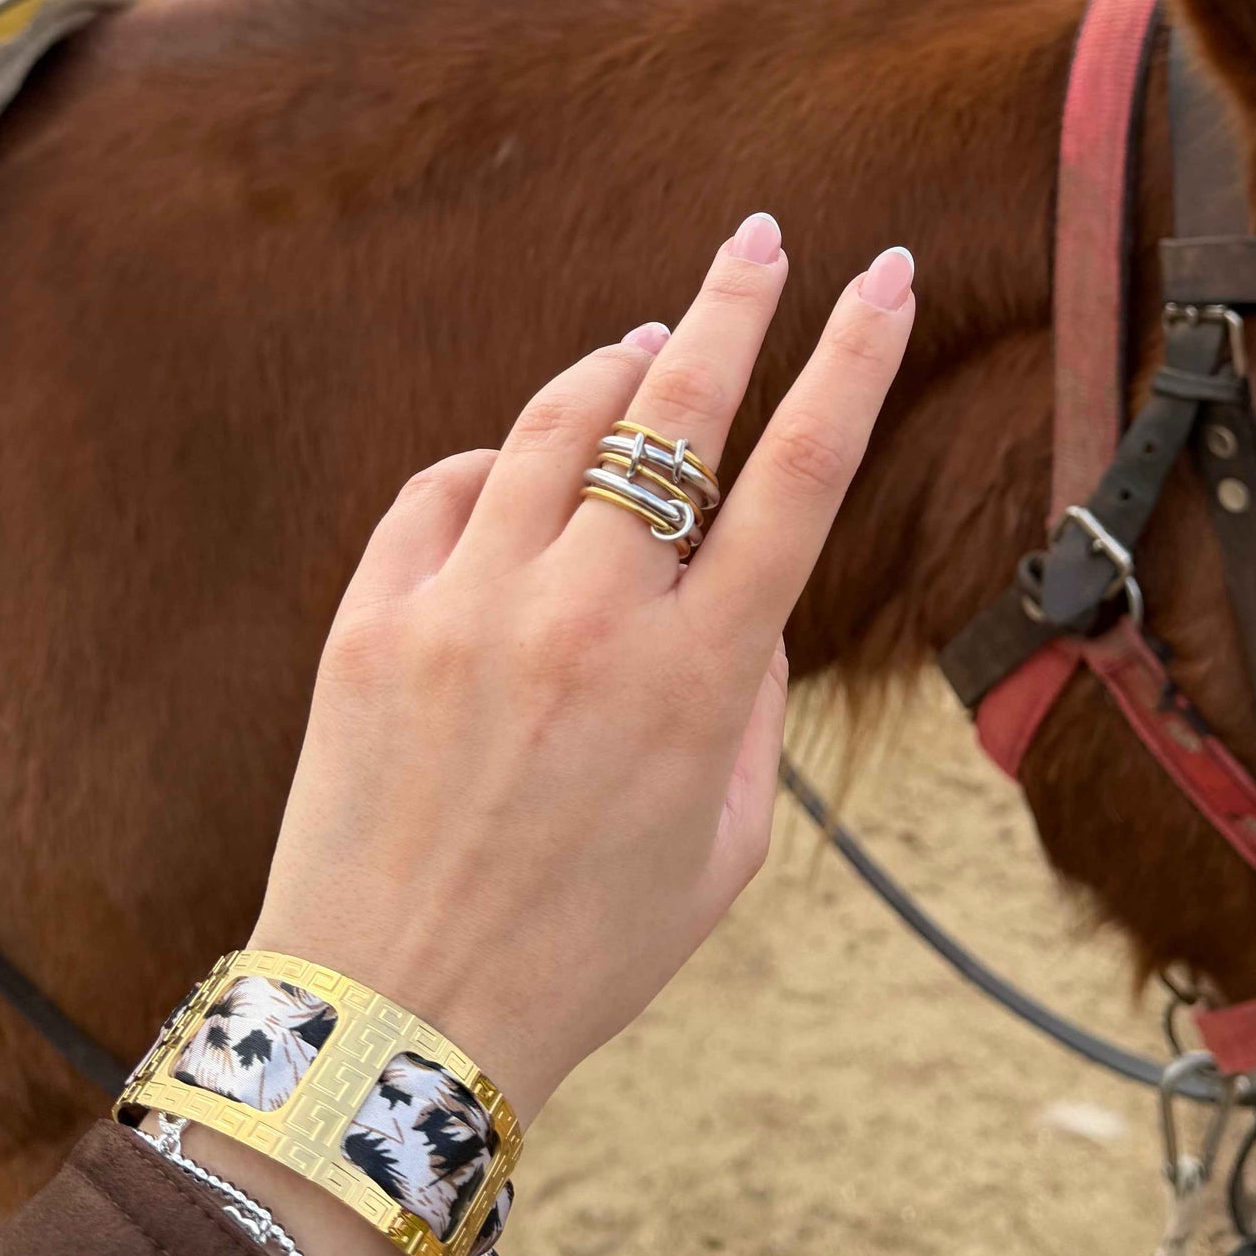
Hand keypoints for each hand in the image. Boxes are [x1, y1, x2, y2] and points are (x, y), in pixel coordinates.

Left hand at [185, 212, 914, 1255]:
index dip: (852, 358)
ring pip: (551, 426)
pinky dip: (489, 466)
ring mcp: (470, 608)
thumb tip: (741, 599)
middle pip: (674, 409)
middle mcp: (588, 619)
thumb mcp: (724, 850)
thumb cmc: (583, 949)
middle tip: (756, 237)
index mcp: (698, 678)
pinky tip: (512, 472)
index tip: (881, 277)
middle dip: (731, 303)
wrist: (393, 1018)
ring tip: (644, 343)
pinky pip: (441, 489)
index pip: (800, 475)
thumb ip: (753, 707)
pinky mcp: (374, 620)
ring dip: (610, 369)